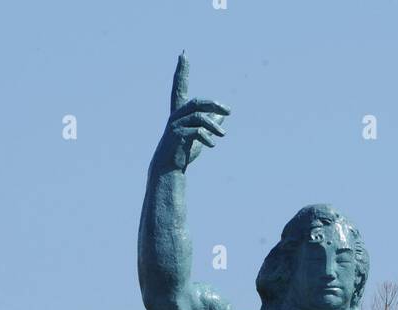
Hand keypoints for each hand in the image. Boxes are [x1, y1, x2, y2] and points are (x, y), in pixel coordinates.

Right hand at [156, 54, 229, 172]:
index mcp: (180, 112)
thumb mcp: (200, 137)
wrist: (169, 168)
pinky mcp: (177, 135)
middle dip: (213, 104)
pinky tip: (213, 144)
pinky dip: (206, 137)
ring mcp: (175, 125)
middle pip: (197, 102)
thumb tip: (223, 115)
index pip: (179, 86)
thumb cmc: (184, 152)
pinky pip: (196, 131)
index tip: (183, 54)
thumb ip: (210, 124)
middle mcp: (176, 115)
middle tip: (228, 110)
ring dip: (213, 125)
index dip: (182, 71)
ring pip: (198, 117)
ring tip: (223, 134)